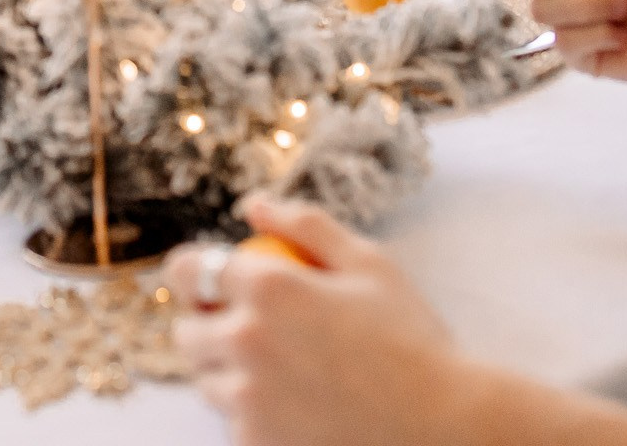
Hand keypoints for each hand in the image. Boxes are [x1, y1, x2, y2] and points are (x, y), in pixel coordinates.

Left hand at [163, 197, 487, 445]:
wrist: (440, 427)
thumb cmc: (411, 340)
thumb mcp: (370, 264)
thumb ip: (304, 224)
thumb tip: (252, 205)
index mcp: (269, 289)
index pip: (189, 269)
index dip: (193, 270)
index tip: (209, 279)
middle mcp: (245, 342)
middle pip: (186, 330)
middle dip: (205, 324)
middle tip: (247, 327)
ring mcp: (246, 399)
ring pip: (206, 379)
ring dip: (227, 371)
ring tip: (280, 369)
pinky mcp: (254, 443)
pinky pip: (233, 421)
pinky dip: (252, 413)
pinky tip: (296, 405)